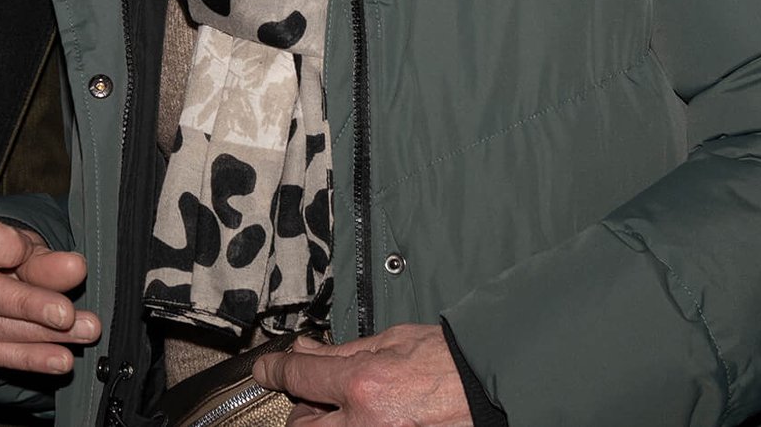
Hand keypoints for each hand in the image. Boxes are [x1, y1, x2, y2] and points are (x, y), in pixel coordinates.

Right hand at [0, 203, 98, 375]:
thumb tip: (75, 269)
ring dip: (41, 335)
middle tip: (66, 314)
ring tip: (81, 333)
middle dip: (28, 304)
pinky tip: (57, 358)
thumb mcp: (19, 241)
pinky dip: (28, 358)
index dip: (4, 246)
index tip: (30, 252)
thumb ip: (43, 258)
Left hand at [250, 325, 470, 425]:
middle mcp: (368, 425)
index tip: (267, 369)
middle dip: (302, 409)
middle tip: (317, 394)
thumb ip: (341, 352)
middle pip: (302, 425)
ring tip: (349, 408)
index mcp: (364, 386)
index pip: (297, 376)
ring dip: (327, 423)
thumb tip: (306, 351)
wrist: (494, 387)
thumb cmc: (451, 361)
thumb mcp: (390, 342)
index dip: (274, 369)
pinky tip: (370, 415)